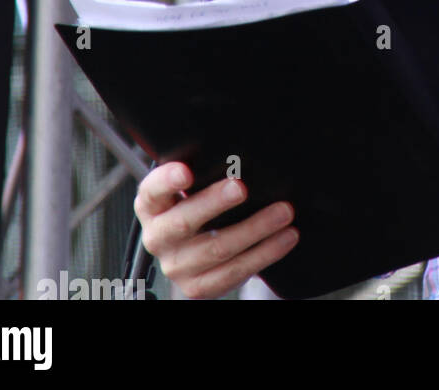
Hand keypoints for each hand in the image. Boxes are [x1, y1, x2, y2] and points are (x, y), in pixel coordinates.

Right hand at [134, 163, 298, 298]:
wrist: (192, 250)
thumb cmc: (198, 205)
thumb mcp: (194, 185)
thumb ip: (205, 171)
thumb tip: (243, 151)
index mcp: (152, 206)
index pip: (153, 191)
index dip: (167, 181)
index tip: (186, 172)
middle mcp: (159, 237)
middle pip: (183, 222)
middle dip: (214, 203)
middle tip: (241, 188)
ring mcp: (176, 266)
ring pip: (217, 249)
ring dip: (255, 229)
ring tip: (283, 212)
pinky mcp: (197, 287)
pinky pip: (233, 273)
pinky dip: (264, 254)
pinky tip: (285, 238)